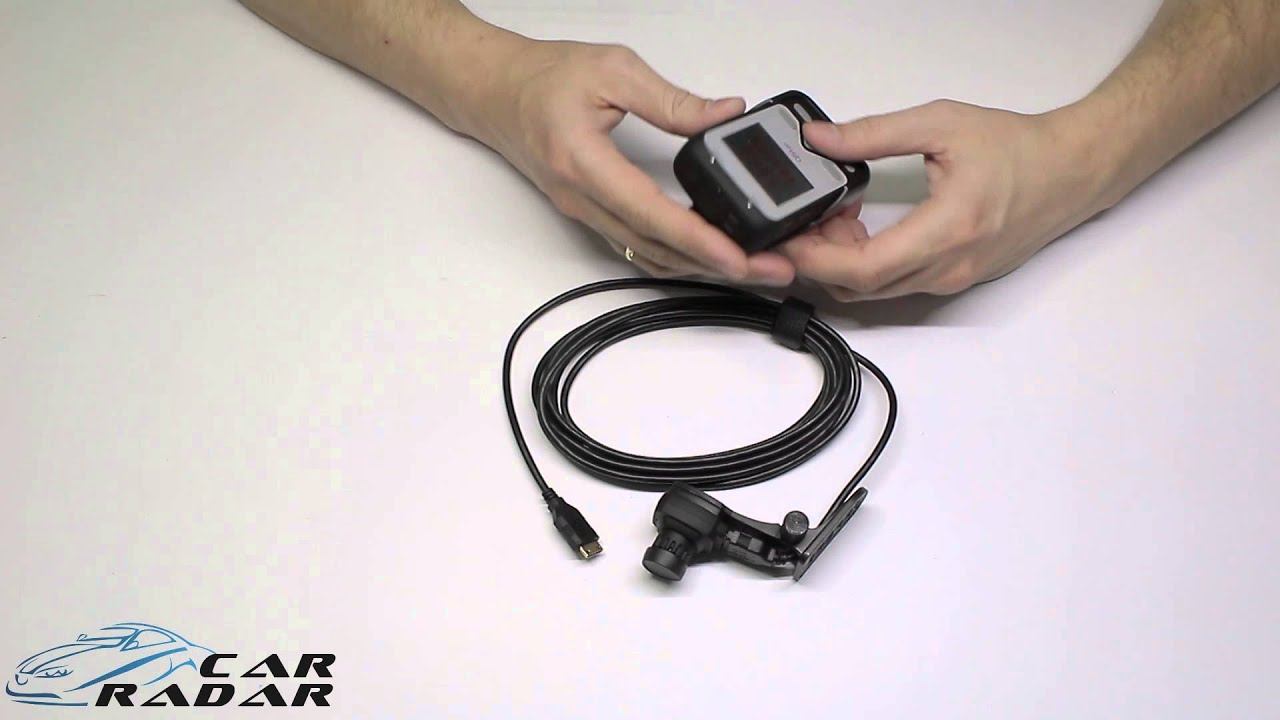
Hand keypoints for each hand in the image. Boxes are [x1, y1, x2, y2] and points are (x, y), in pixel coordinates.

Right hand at [474, 39, 793, 285]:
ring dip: (700, 267)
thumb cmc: (541, 78)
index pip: (652, 214)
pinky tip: (707, 255)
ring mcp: (585, 212)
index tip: (739, 257)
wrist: (494, 92)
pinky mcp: (590, 214)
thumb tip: (724, 115)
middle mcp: (583, 199)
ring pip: (648, 255)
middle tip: (771, 268)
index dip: (699, 241)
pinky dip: (677, 257)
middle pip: (657, 248)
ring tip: (752, 267)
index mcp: (585, 162)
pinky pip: (637, 247)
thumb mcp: (612, 69)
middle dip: (716, 265)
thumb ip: (672, 99)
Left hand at [779, 100, 1108, 300]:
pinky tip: (863, 228)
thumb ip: (873, 134)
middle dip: (819, 257)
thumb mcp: (941, 124)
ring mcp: (950, 280)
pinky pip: (894, 285)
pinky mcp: (951, 281)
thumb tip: (821, 140)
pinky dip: (866, 264)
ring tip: (836, 216)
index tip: (787, 239)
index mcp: (946, 229)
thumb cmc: (1019, 150)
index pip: (863, 267)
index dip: (815, 258)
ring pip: (875, 290)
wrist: (1071, 172)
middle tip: (805, 220)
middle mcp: (947, 267)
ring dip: (842, 261)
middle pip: (860, 286)